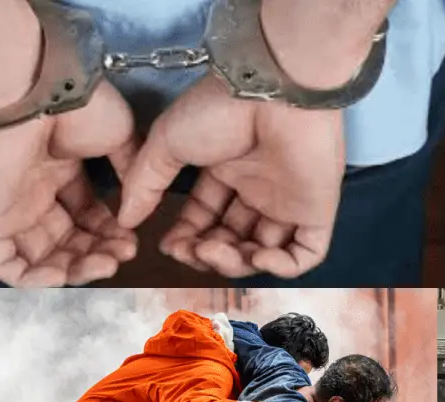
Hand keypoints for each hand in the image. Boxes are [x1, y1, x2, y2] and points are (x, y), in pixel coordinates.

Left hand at [0, 82, 138, 285]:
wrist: (37, 92)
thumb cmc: (80, 107)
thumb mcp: (123, 138)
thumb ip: (133, 176)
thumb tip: (138, 213)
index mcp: (62, 170)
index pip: (86, 216)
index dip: (111, 234)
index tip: (133, 238)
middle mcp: (36, 191)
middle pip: (68, 240)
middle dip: (99, 254)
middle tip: (122, 255)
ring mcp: (12, 206)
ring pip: (41, 257)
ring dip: (75, 270)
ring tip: (105, 264)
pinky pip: (5, 264)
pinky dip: (34, 280)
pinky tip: (65, 275)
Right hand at [120, 74, 344, 278]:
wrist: (272, 92)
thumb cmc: (220, 109)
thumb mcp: (167, 143)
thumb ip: (146, 183)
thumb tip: (126, 219)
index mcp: (228, 170)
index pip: (207, 218)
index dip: (188, 238)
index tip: (170, 246)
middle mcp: (259, 189)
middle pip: (234, 240)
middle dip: (209, 254)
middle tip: (194, 252)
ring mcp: (290, 202)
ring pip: (264, 252)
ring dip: (237, 263)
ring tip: (215, 250)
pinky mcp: (318, 211)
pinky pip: (305, 254)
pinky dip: (282, 267)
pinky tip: (257, 257)